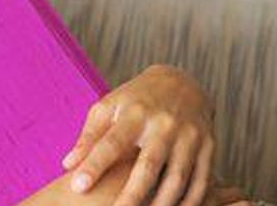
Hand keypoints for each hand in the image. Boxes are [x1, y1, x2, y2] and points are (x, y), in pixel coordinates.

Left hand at [62, 64, 215, 205]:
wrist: (181, 83)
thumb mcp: (108, 108)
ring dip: (161, 204)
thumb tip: (67, 165)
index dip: (94, 165)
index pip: (111, 142)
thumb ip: (89, 136)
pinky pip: (201, 181)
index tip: (78, 186)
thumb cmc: (134, 100)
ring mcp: (189, 135)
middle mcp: (164, 124)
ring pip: (177, 178)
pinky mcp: (208, 146)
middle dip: (130, 195)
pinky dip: (190, 202)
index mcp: (134, 112)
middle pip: (148, 166)